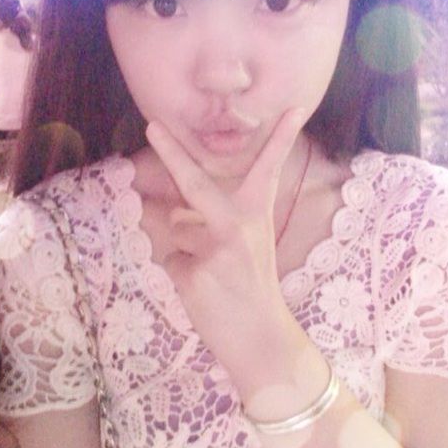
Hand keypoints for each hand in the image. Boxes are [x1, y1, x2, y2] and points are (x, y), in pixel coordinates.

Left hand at [145, 109, 307, 389]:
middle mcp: (240, 224)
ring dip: (186, 248)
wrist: (262, 339)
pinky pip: (172, 259)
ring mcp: (218, 247)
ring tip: (213, 275)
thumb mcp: (247, 247)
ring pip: (178, 229)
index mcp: (258, 215)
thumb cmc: (253, 290)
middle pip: (195, 183)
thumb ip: (216, 222)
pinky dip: (181, 273)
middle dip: (171, 152)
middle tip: (151, 125)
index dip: (282, 138)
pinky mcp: (197, 271)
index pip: (269, 170)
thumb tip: (172, 209)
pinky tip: (204, 290)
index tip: (295, 108)